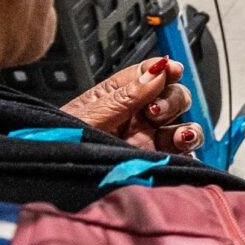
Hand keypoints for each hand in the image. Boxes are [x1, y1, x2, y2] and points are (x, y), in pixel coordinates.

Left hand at [62, 57, 204, 154]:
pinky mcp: (153, 165)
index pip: (151, 74)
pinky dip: (189, 157)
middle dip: (172, 100)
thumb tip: (158, 70)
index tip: (172, 69)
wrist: (55, 175)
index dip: (165, 69)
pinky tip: (180, 156)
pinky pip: (181, 158)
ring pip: (183, 127)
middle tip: (154, 112)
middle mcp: (138, 118)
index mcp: (120, 97)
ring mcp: (148, 142)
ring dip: (187, 129)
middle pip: (174, 97)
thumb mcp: (91, 116)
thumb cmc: (61, 143)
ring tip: (179, 137)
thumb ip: (127, 95)